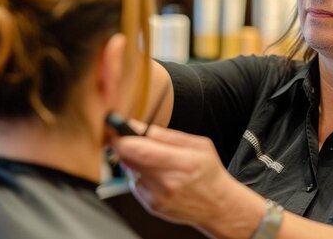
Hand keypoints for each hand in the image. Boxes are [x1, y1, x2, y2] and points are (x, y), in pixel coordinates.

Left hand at [110, 125, 263, 237]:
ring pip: (129, 170)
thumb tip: (138, 127)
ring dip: (134, 160)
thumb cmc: (209, 172)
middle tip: (132, 137)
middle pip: (127, 159)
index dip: (120, 136)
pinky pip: (135, 183)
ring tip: (154, 159)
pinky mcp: (151, 206)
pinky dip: (140, 175)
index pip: (137, 149)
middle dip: (125, 145)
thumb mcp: (198, 145)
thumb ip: (166, 135)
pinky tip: (157, 174)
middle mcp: (166, 183)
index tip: (115, 127)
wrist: (217, 205)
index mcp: (180, 163)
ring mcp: (156, 197)